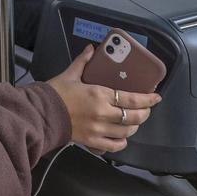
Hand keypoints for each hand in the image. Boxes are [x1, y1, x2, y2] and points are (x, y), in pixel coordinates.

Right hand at [47, 45, 161, 152]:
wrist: (40, 113)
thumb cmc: (55, 93)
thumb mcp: (70, 74)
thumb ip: (83, 61)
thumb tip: (91, 49)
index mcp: (99, 94)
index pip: (132, 99)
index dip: (147, 100)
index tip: (156, 98)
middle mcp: (102, 113)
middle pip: (133, 117)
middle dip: (144, 114)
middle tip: (146, 110)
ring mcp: (98, 129)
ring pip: (126, 132)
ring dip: (134, 127)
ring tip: (134, 122)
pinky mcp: (91, 141)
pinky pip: (113, 146)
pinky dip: (121, 143)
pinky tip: (122, 138)